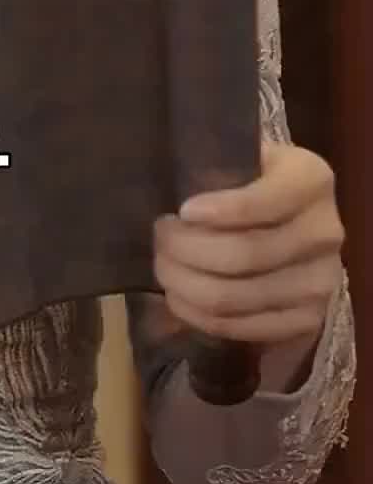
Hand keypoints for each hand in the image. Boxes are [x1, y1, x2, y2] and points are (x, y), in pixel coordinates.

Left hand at [155, 142, 344, 346]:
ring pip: (235, 297)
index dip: (218, 211)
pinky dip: (200, 316)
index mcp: (311, 180)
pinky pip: (242, 328)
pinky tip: (180, 297)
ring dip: (184, 284)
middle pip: (244, 255)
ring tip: (163, 265)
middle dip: (185, 249)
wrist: (295, 220)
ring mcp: (320, 282)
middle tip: (159, 239)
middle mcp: (324, 233)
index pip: (262, 202)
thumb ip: (217, 162)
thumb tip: (166, 180)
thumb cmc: (253, 180)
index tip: (180, 211)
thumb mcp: (244, 155)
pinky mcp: (308, 320)